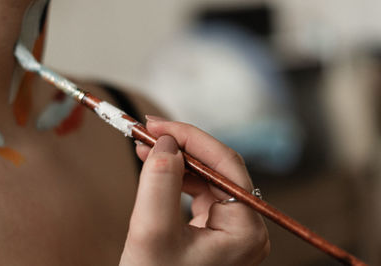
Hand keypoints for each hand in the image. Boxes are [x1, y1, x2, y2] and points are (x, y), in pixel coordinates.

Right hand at [120, 118, 269, 265]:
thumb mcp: (152, 233)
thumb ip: (160, 182)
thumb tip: (168, 142)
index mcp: (246, 229)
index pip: (225, 164)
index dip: (189, 136)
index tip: (155, 124)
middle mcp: (246, 227)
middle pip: (216, 168)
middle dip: (180, 145)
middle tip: (146, 131)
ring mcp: (231, 229)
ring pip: (206, 177)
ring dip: (176, 158)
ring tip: (146, 146)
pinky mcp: (214, 231)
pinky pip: (198, 193)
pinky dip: (176, 176)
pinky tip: (158, 166)